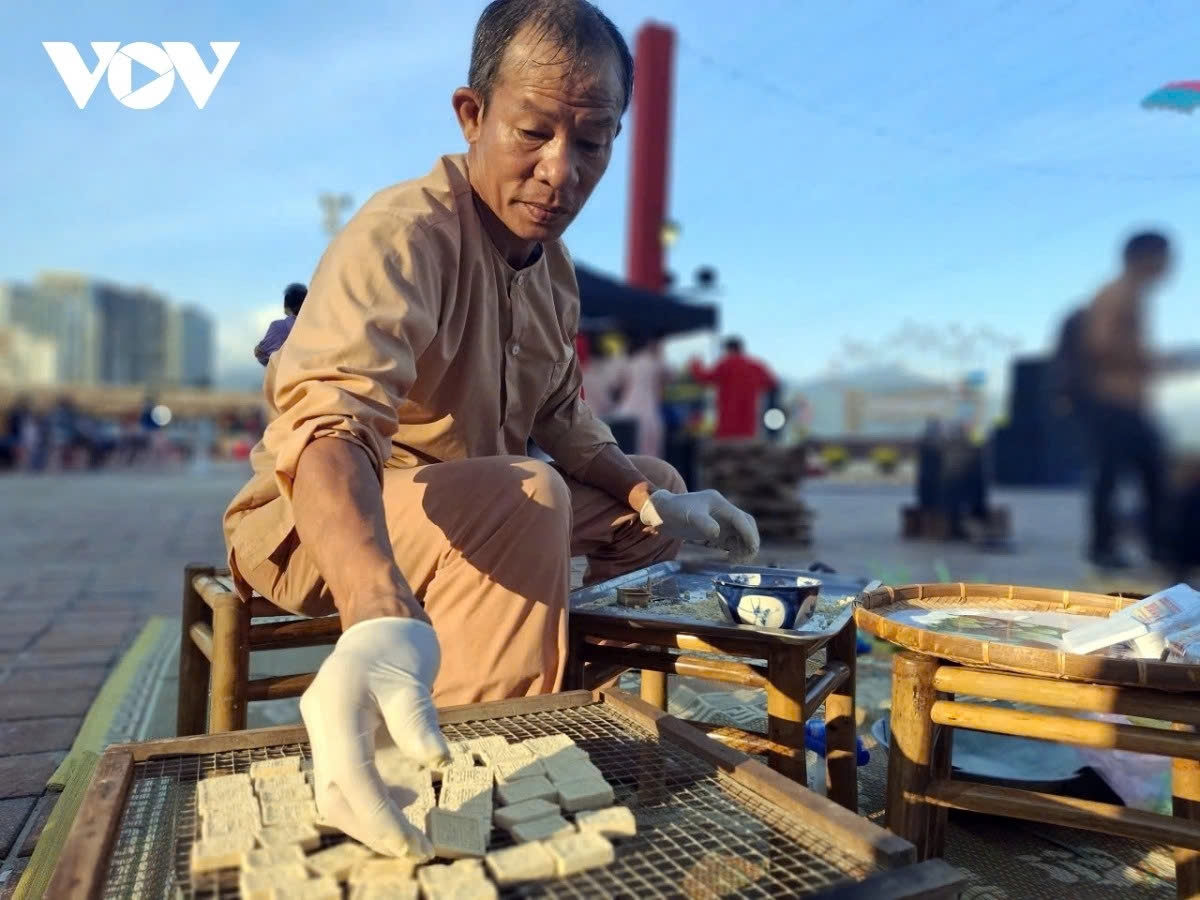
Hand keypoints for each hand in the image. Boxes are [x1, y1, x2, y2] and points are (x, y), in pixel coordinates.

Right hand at [300, 617, 448, 858]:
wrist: (379, 623)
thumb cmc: (398, 645)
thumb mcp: (413, 678)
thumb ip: (419, 720)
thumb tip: (437, 763)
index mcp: (336, 704)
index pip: (351, 775)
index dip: (379, 815)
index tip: (412, 840)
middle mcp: (319, 721)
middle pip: (333, 794)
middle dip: (372, 827)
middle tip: (415, 846)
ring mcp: (320, 731)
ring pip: (333, 793)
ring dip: (369, 818)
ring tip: (411, 830)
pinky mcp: (331, 738)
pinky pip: (342, 780)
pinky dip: (369, 799)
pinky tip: (403, 798)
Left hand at [639, 489, 760, 561]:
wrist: (661, 513)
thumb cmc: (673, 512)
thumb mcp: (688, 517)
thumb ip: (702, 524)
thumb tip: (717, 533)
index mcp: (719, 503)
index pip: (740, 518)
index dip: (748, 533)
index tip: (752, 548)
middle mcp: (723, 510)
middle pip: (746, 524)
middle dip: (750, 540)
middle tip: (746, 558)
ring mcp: (720, 519)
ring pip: (741, 532)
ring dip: (744, 546)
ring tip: (736, 560)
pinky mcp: (715, 528)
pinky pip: (732, 538)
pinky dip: (736, 548)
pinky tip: (731, 558)